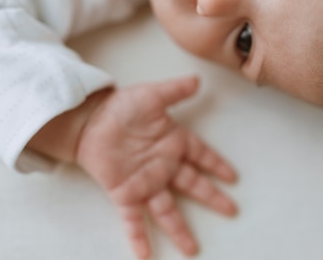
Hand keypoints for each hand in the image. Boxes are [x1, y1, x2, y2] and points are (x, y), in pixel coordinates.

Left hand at [75, 76, 237, 258]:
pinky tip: (145, 255)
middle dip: (212, 198)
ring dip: (180, 230)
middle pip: (193, 185)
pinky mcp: (125, 192)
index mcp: (173, 142)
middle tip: (231, 210)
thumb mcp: (151, 95)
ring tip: (192, 250)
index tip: (233, 177)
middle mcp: (163, 165)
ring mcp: (145, 182)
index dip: (217, 165)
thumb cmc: (121, 107)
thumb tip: (197, 80)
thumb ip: (175, 91)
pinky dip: (138, 236)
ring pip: (167, 210)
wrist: (89, 119)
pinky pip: (133, 218)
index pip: (202, 155)